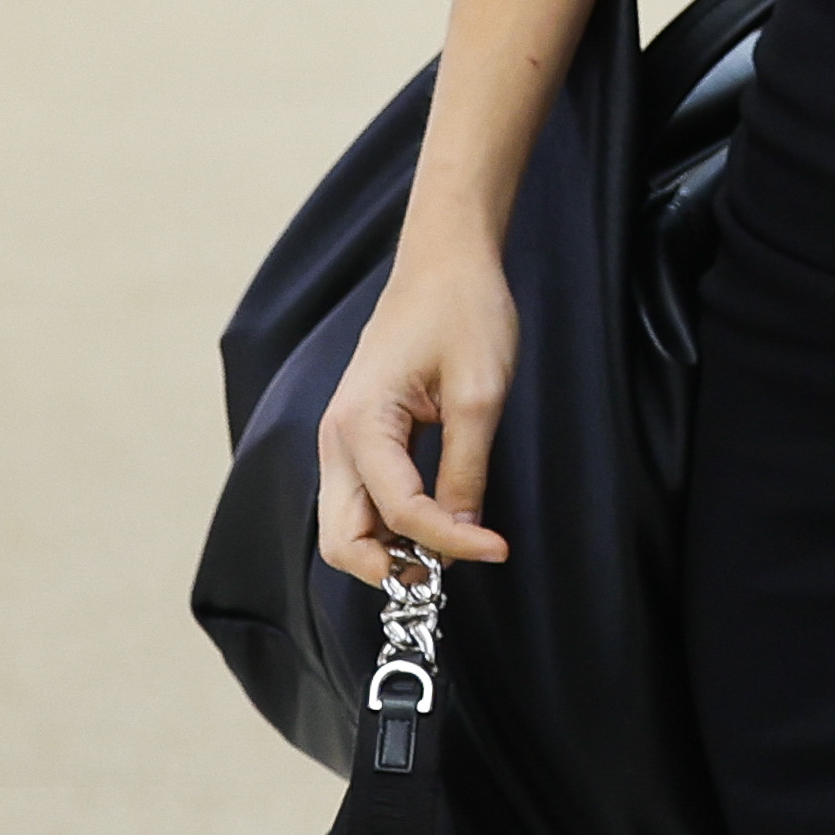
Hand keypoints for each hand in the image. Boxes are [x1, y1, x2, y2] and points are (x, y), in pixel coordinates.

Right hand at [317, 234, 519, 586]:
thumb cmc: (463, 312)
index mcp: (360, 424)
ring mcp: (341, 438)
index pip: (400, 511)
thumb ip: (466, 468)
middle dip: (390, 567)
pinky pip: (362, 498)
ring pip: (347, 524)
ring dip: (389, 549)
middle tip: (453, 572)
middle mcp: (336, 438)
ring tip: (451, 551)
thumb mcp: (478, 393)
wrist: (444, 262)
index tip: (497, 549)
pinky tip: (438, 521)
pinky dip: (391, 523)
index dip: (449, 541)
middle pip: (342, 537)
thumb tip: (464, 533)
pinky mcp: (358, 435)